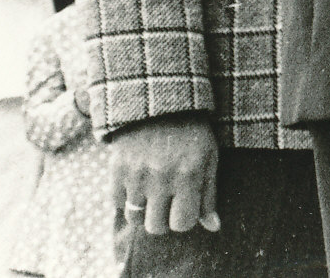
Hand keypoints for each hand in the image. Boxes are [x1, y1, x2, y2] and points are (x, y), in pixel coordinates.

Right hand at [110, 115, 219, 236]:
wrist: (159, 102)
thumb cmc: (191, 133)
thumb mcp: (208, 158)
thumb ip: (209, 195)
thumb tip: (213, 227)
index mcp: (189, 174)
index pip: (182, 223)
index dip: (183, 219)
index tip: (184, 207)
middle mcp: (161, 177)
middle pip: (156, 227)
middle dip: (163, 219)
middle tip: (166, 202)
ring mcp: (136, 174)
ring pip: (134, 219)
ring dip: (143, 212)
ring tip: (151, 193)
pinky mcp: (116, 169)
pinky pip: (116, 203)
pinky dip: (125, 198)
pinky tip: (137, 182)